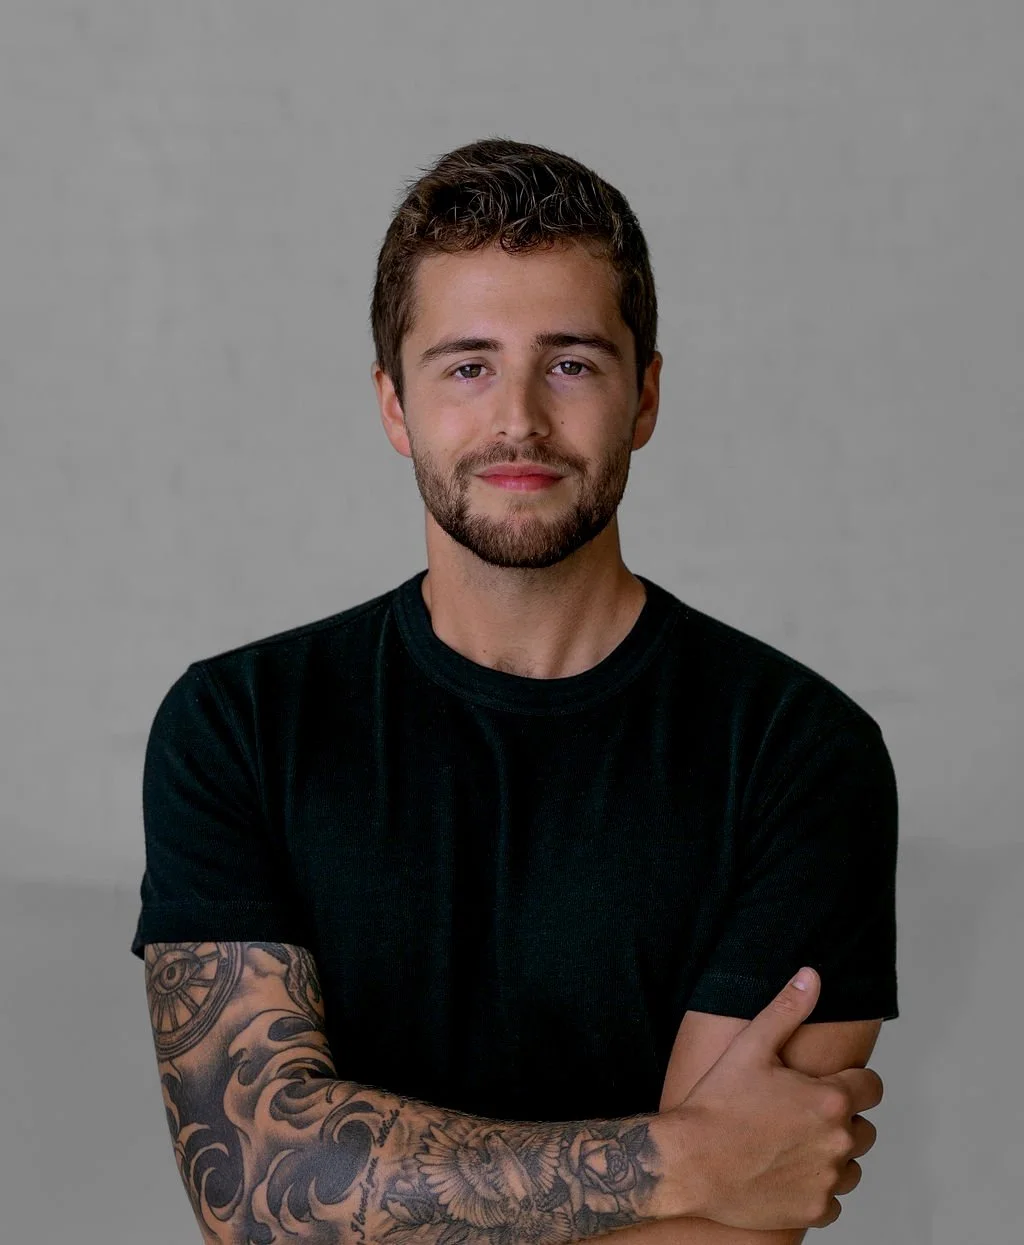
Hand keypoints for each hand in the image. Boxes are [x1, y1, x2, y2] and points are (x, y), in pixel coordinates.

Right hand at [666, 968, 881, 1230]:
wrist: (688, 1162)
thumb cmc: (717, 1104)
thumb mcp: (751, 1046)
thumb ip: (788, 1009)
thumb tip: (812, 975)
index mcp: (830, 1100)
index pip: (871, 1087)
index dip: (853, 1082)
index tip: (830, 1084)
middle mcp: (838, 1142)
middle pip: (864, 1129)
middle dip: (841, 1120)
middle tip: (800, 1114)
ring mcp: (827, 1180)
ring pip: (851, 1166)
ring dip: (832, 1156)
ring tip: (792, 1144)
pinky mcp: (813, 1210)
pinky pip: (831, 1201)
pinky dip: (815, 1189)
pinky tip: (785, 1173)